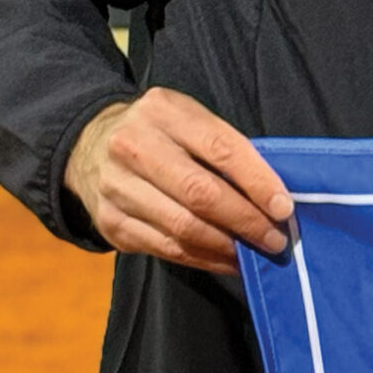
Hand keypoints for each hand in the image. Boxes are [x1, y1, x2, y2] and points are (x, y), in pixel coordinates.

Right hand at [66, 88, 293, 274]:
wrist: (88, 144)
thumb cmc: (159, 132)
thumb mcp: (188, 119)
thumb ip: (225, 147)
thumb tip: (273, 196)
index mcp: (163, 112)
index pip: (221, 148)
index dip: (257, 182)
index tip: (284, 208)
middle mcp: (134, 147)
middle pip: (201, 193)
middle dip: (246, 221)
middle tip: (275, 239)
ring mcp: (116, 187)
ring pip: (183, 227)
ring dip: (227, 246)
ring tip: (255, 252)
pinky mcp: (109, 222)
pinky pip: (166, 248)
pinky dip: (203, 259)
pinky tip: (227, 260)